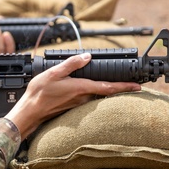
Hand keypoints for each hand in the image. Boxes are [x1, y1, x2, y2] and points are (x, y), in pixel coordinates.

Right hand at [5, 53, 140, 137]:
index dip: (125, 86)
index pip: (108, 87)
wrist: (30, 112)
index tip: (138, 86)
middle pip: (106, 92)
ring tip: (118, 85)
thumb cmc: (39, 94)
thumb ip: (71, 64)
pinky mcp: (73, 106)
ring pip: (97, 96)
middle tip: (133, 83)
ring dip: (108, 91)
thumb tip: (87, 56)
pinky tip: (95, 89)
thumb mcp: (53, 73)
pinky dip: (96, 93)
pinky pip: (89, 98)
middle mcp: (83, 98)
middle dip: (120, 88)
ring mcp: (78, 104)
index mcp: (81, 88)